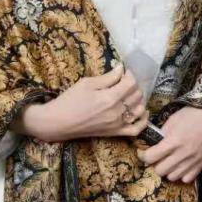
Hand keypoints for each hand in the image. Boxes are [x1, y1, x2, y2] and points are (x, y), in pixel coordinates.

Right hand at [17, 64, 145, 142]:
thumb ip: (108, 77)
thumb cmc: (69, 100)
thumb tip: (122, 68)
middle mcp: (117, 112)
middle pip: (137, 95)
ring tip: (131, 93)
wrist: (58, 123)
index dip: (130, 74)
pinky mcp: (115, 133)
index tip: (125, 71)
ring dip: (139, 99)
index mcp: (110, 98)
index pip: (131, 83)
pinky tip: (142, 111)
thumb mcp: (87, 83)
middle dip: (134, 84)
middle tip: (126, 80)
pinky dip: (143, 121)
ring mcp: (117, 124)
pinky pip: (136, 129)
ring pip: (139, 110)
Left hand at [136, 106, 201, 182]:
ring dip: (168, 170)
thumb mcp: (173, 119)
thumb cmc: (193, 113)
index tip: (143, 152)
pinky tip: (182, 165)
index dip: (143, 155)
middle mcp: (182, 154)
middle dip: (155, 163)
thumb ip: (163, 133)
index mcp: (173, 141)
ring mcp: (193, 161)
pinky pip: (187, 178)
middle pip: (160, 170)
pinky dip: (182, 174)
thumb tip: (154, 143)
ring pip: (172, 177)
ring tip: (170, 161)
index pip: (150, 157)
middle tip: (157, 156)